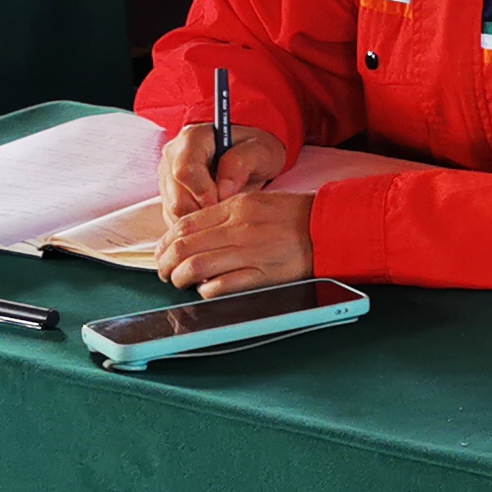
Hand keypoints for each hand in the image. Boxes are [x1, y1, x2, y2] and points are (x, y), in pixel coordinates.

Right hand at [158, 120, 289, 225]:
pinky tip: (215, 219)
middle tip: (228, 216)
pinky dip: (195, 225)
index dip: (203, 193)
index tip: (224, 204)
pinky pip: (174, 219)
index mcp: (192, 139)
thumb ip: (241, 164)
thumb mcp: (260, 151)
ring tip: (224, 215)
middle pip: (176, 197)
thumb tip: (223, 190)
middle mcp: (173, 156)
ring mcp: (167, 177)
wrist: (249, 156)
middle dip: (203, 212)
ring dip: (199, 221)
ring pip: (174, 212)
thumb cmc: (256, 151)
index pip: (185, 171)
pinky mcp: (168, 195)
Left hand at [158, 187, 315, 297]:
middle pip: (184, 247)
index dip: (165, 242)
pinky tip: (206, 289)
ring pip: (196, 267)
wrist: (328, 228)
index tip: (162, 251)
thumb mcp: (256, 201)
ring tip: (180, 283)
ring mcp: (249, 253)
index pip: (184, 225)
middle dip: (165, 263)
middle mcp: (238, 229)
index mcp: (235, 208)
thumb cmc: (294, 215)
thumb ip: (224, 213)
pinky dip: (206, 290)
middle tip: (165, 271)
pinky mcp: (261, 275)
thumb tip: (193, 231)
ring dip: (180, 278)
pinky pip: (221, 286)